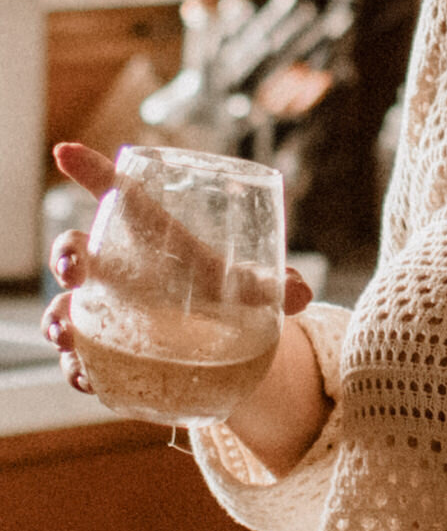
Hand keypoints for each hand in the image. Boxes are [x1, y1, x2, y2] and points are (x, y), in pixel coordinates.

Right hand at [41, 140, 315, 397]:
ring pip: (66, 306)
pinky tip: (87, 378)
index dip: (92, 172)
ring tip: (66, 335)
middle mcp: (116, 268)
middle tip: (75, 269)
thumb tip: (303, 294)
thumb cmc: (221, 294)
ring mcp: (104, 309)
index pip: (115, 196)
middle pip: (76, 250)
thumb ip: (273, 286)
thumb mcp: (248, 288)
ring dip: (59, 318)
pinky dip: (77, 368)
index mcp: (149, 235)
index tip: (67, 153)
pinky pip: (79, 357)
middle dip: (67, 255)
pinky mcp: (105, 349)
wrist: (215, 342)